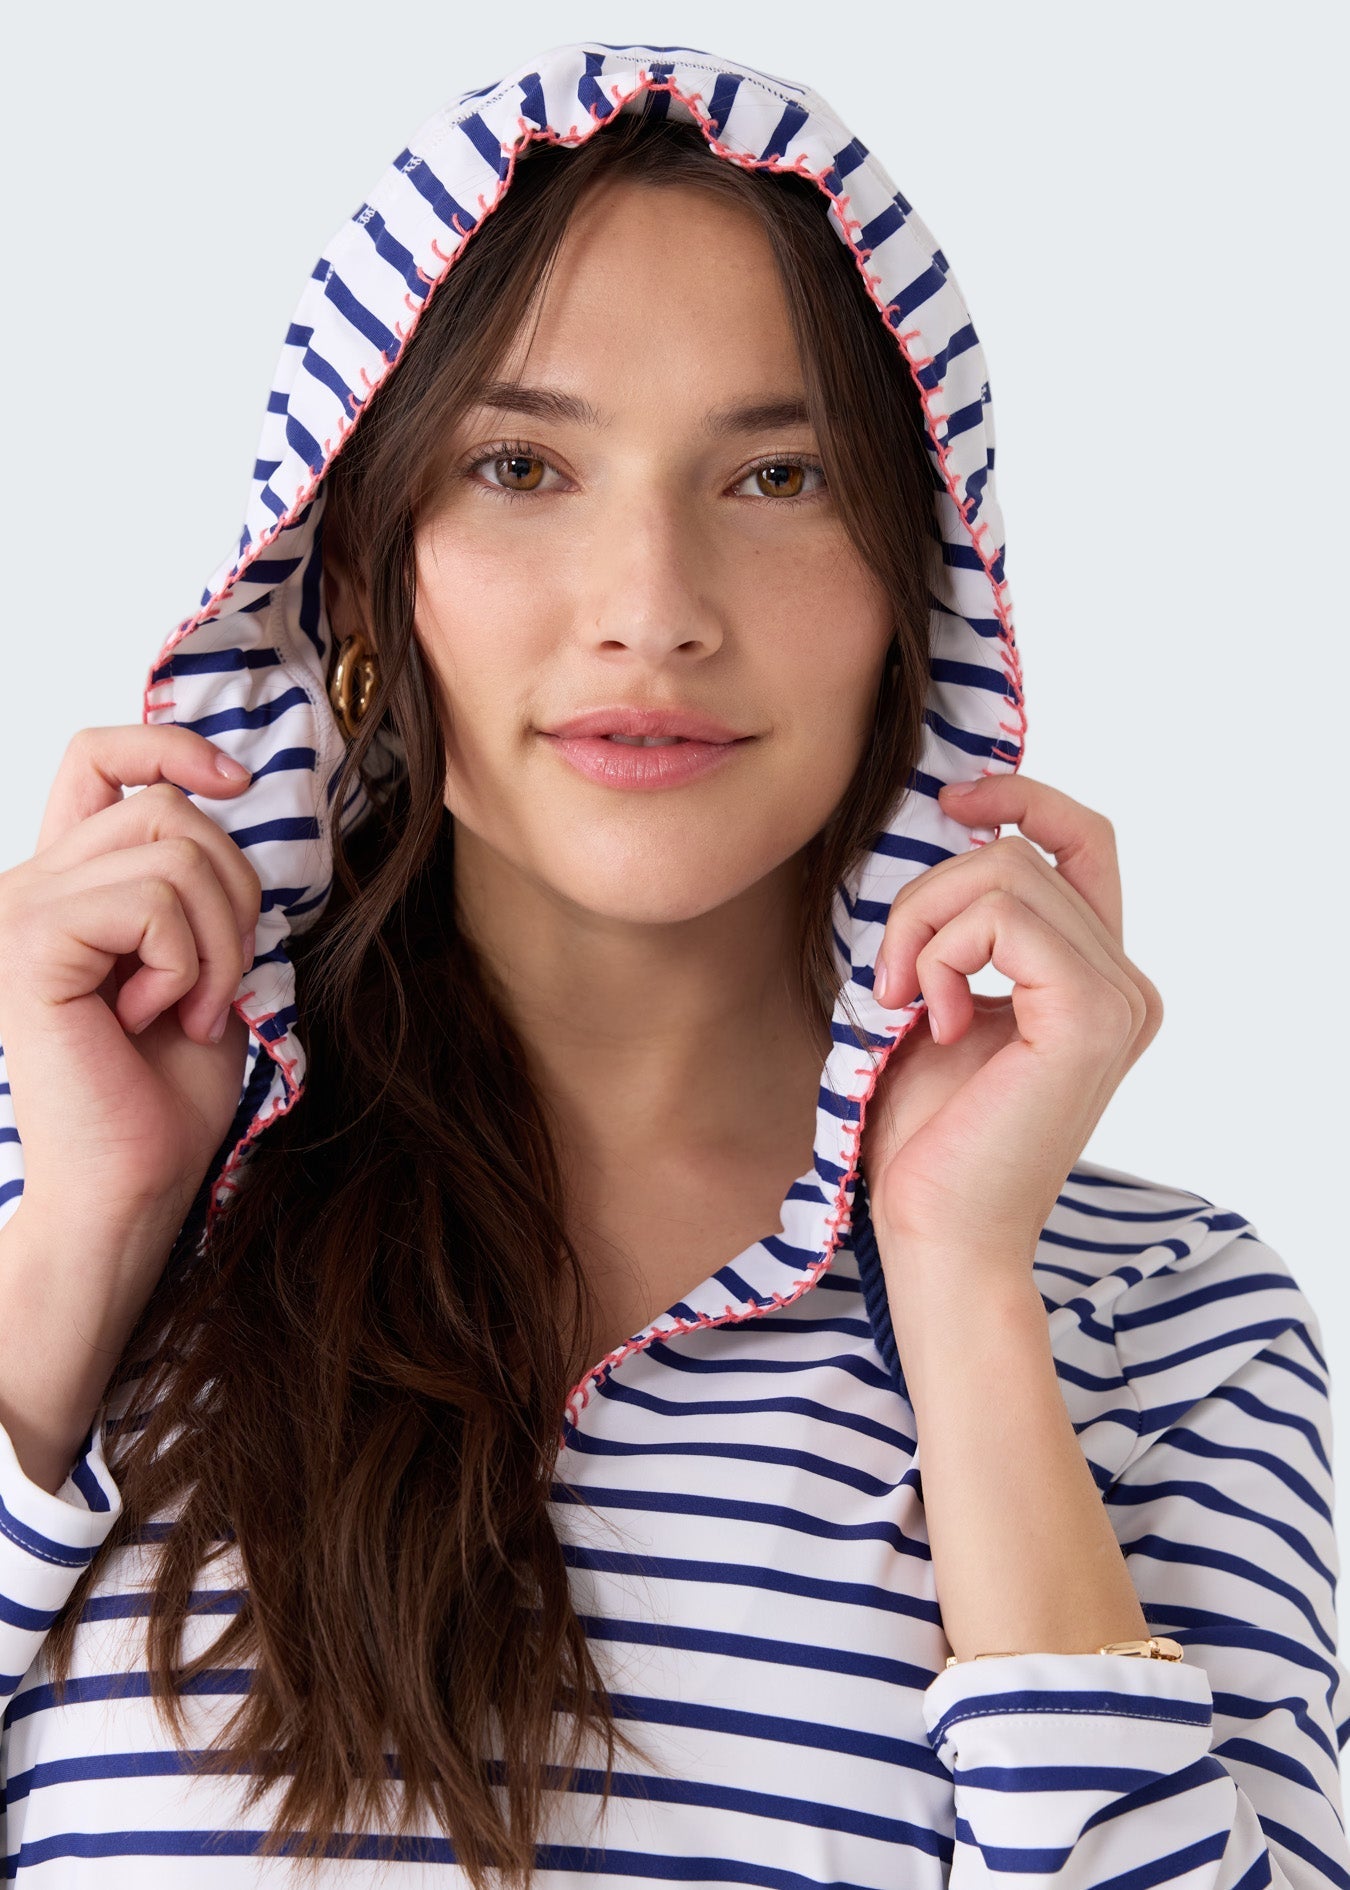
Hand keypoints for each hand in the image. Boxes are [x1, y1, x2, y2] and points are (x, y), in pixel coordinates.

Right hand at [0, 726, 259, 1250]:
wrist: (132, 1181)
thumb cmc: (166, 1090)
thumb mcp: (201, 961)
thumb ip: (198, 882)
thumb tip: (230, 800)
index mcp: (67, 882)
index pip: (99, 757)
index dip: (170, 745)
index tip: (236, 783)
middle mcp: (30, 883)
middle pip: (167, 805)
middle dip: (232, 892)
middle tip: (217, 980)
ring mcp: (21, 907)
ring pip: (176, 850)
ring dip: (217, 941)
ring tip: (185, 1007)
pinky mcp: (30, 940)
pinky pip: (152, 901)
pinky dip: (185, 963)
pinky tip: (153, 1017)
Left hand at [858, 773, 1162, 1303]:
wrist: (937, 1232)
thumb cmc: (929, 1136)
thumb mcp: (941, 1001)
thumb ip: (965, 930)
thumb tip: (955, 834)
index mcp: (1096, 978)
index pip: (1083, 842)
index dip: (1023, 799)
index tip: (953, 801)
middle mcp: (1126, 983)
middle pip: (1019, 853)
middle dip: (927, 898)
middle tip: (890, 981)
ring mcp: (1119, 997)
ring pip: (1004, 872)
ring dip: (921, 927)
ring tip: (905, 1003)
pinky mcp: (1090, 1012)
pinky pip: (1000, 917)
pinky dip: (939, 955)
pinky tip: (933, 1022)